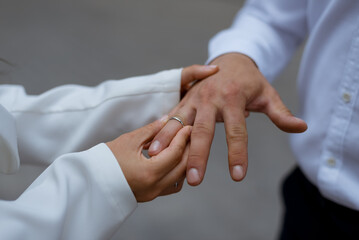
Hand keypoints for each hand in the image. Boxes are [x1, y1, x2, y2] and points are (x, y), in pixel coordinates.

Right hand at [106, 117, 191, 201]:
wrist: (88, 183)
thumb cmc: (103, 161)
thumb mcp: (128, 141)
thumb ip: (151, 130)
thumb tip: (167, 120)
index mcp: (149, 173)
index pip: (175, 153)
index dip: (183, 138)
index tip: (187, 127)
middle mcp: (154, 187)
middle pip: (182, 167)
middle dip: (188, 149)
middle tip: (189, 135)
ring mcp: (152, 194)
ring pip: (179, 178)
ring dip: (184, 161)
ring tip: (183, 146)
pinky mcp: (149, 196)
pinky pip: (171, 186)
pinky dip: (176, 172)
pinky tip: (173, 160)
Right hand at [148, 53, 306, 185]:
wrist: (229, 59)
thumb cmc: (250, 81)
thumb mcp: (267, 94)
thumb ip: (281, 113)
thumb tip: (302, 127)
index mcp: (233, 100)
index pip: (237, 132)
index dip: (237, 154)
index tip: (237, 177)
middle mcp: (211, 100)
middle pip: (203, 131)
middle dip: (198, 156)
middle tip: (194, 180)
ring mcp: (195, 99)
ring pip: (181, 122)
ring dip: (169, 140)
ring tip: (158, 158)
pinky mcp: (185, 99)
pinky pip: (172, 115)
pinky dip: (162, 130)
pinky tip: (152, 145)